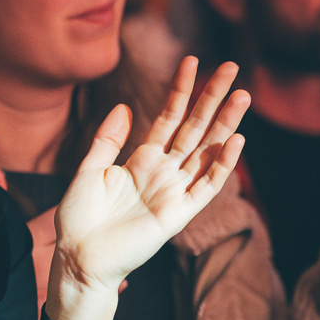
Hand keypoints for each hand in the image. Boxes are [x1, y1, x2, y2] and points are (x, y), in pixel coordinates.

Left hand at [51, 57, 247, 319]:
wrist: (78, 258)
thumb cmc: (80, 219)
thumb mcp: (89, 171)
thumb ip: (108, 140)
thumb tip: (126, 107)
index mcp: (141, 160)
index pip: (168, 118)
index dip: (180, 90)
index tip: (191, 61)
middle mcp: (163, 172)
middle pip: (195, 128)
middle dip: (213, 97)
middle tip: (232, 67)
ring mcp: (173, 191)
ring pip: (207, 151)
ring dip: (225, 123)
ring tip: (242, 95)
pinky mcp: (178, 214)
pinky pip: (205, 186)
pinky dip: (222, 165)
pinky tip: (235, 141)